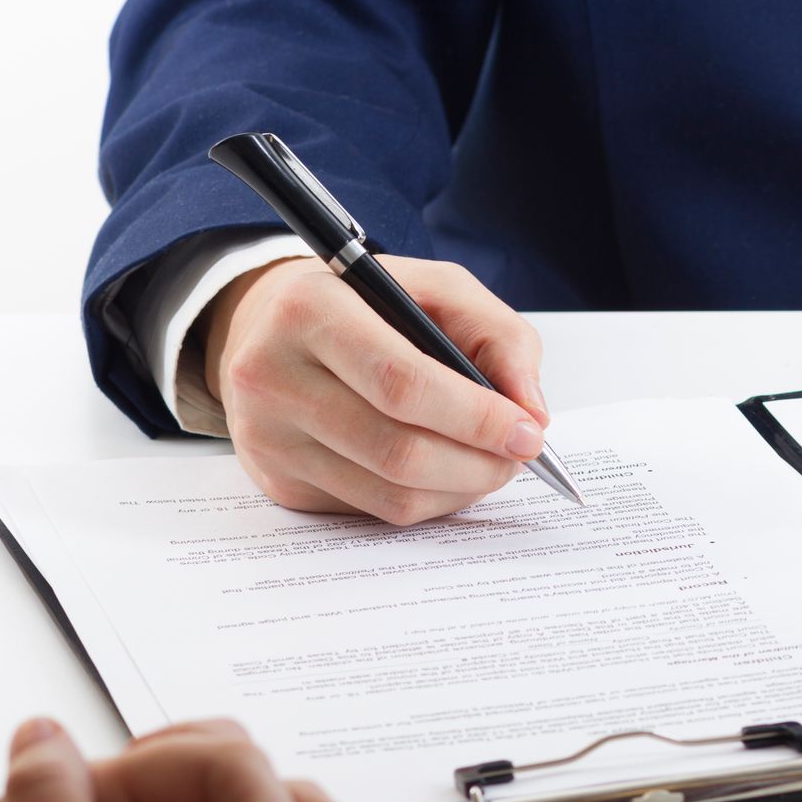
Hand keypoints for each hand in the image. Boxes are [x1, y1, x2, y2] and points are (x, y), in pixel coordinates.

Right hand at [204, 255, 549, 524]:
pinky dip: (428, 500)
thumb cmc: (367, 306)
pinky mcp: (278, 481)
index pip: (402, 383)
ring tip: (490, 464)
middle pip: (398, 450)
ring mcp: (269, 437)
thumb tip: (531, 413)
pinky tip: (446, 474)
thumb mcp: (438, 290)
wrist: (271, 330)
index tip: (526, 433)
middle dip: (478, 463)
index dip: (475, 417)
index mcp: (310, 309)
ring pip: (391, 493)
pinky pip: (374, 511)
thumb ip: (500, 336)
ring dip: (461, 488)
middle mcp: (273, 375)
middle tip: (519, 456)